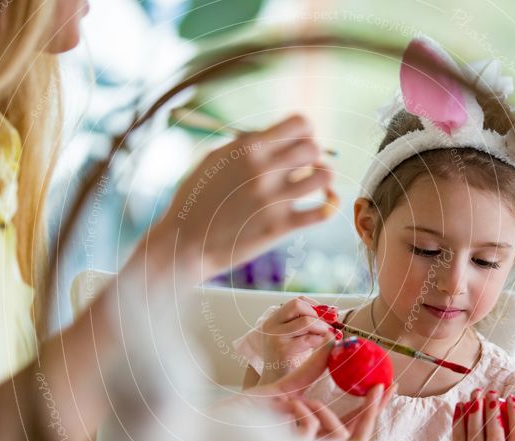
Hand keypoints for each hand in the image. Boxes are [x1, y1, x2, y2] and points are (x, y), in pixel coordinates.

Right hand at [149, 114, 335, 280]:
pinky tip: (325, 204)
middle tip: (303, 166)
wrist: (185, 243)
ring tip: (314, 184)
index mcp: (248, 148)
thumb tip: (272, 135)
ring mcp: (274, 199)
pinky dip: (330, 205)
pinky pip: (323, 211)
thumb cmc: (195, 200)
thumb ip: (244, 144)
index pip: (300, 123)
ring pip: (325, 176)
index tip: (296, 143)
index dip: (304, 131)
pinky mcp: (280, 227)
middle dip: (313, 154)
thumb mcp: (214, 160)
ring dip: (324, 178)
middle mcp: (263, 170)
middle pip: (314, 148)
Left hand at [246, 341, 397, 440]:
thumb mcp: (284, 390)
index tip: (390, 384)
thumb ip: (310, 372)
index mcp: (314, 438)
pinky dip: (304, 413)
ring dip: (321, 411)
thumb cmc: (247, 414)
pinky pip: (315, 428)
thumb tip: (332, 344)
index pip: (353, 424)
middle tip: (382, 385)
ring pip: (339, 433)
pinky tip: (288, 409)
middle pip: (358, 437)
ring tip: (294, 403)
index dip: (374, 407)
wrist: (218, 426)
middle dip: (374, 410)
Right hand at [258, 296, 334, 383]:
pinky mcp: (283, 350)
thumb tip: (334, 311)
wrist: (276, 385)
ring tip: (328, 337)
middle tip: (330, 326)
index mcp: (274, 319)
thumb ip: (309, 324)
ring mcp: (275, 337)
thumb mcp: (297, 337)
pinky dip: (321, 341)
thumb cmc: (291, 361)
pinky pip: (309, 339)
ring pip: (306, 321)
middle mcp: (271, 325)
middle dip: (318, 314)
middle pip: (298, 304)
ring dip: (323, 328)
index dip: (316, 306)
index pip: (297, 301)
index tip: (329, 316)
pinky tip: (323, 347)